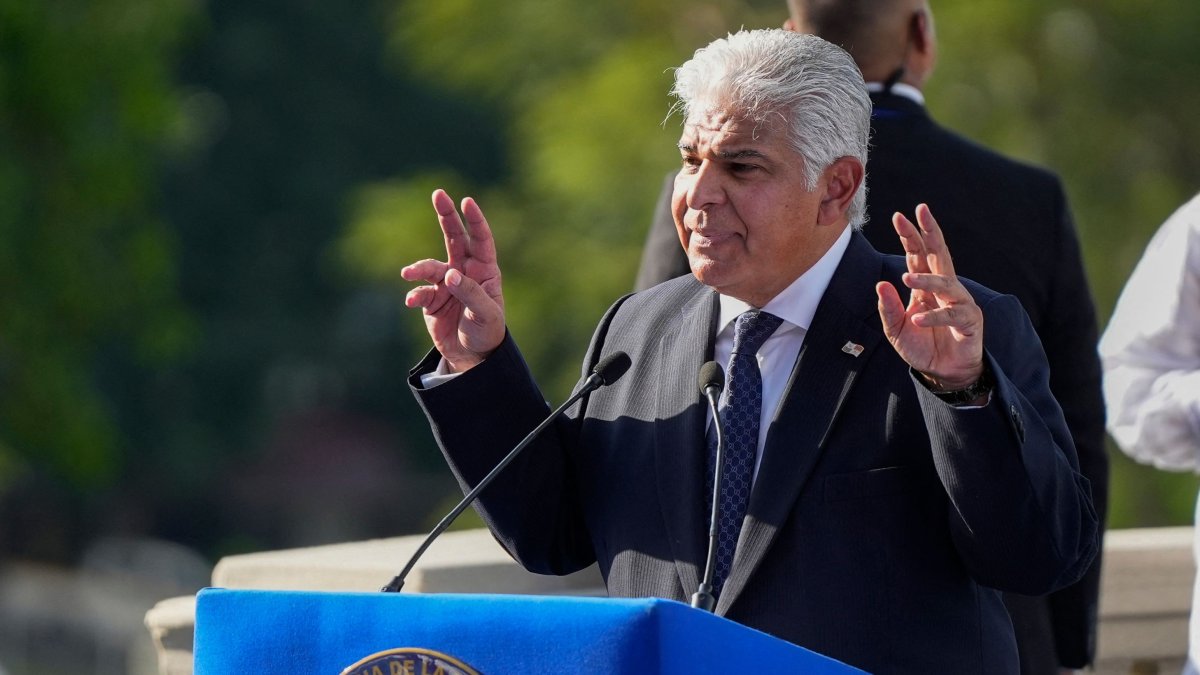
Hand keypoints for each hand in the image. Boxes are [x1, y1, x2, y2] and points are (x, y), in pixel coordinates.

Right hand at [401, 189, 505, 372]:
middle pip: (454, 237)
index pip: (481, 239)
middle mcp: (464, 270)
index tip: (466, 202)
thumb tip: (450, 274)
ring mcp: (446, 283)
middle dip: (446, 215)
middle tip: (438, 194)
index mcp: (485, 269)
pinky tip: (412, 301)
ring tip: (408, 274)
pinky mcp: (431, 299)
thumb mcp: (485, 314)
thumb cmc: (487, 331)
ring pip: (430, 266)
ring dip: (419, 268)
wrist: (472, 356)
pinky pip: (420, 292)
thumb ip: (469, 292)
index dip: (474, 220)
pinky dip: (415, 295)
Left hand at [876, 204, 984, 389]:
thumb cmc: (921, 346)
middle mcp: (944, 288)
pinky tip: (918, 320)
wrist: (943, 372)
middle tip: (920, 211)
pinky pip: (953, 314)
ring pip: (945, 282)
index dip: (910, 236)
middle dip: (930, 232)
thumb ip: (888, 308)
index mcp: (925, 286)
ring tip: (906, 278)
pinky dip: (935, 316)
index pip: (917, 255)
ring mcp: (959, 302)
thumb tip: (881, 283)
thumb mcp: (896, 329)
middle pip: (938, 254)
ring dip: (926, 279)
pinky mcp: (969, 321)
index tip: (898, 216)